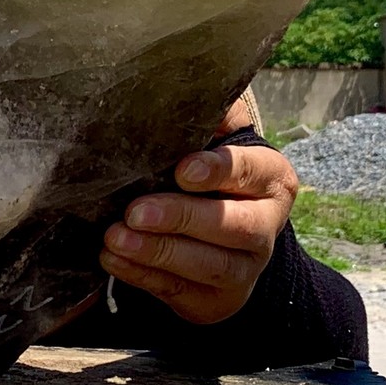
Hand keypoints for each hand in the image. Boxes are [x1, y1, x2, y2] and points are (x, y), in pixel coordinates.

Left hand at [100, 113, 297, 323]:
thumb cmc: (217, 174)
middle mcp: (266, 227)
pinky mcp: (217, 300)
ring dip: (157, 252)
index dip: (218, 170)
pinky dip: (143, 276)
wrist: (233, 239)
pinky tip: (114, 258)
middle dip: (181, 218)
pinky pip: (181, 291)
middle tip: (134, 211)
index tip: (182, 169)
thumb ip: (214, 114)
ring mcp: (245, 269)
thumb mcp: (222, 140)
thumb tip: (186, 84)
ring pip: (208, 265)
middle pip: (232, 227)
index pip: (251, 171)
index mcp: (271, 179)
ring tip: (115, 237)